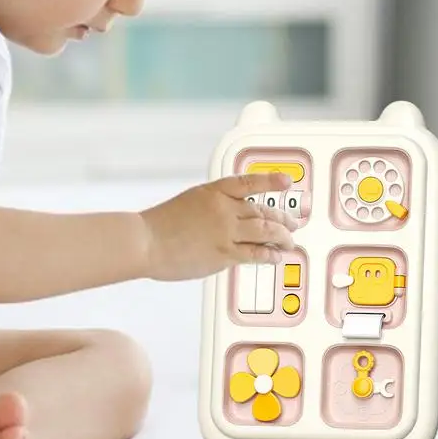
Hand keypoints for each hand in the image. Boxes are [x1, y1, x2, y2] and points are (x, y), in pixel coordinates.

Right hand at [139, 172, 298, 281]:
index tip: (286, 181)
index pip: (248, 182)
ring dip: (282, 237)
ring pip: (265, 230)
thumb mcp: (189, 203)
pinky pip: (255, 253)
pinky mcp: (223, 253)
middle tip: (292, 224)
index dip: (270, 181)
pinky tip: (276, 257)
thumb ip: (212, 208)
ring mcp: (225, 230)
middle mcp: (223, 208)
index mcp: (213, 192)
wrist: (145, 241)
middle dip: (282, 219)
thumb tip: (232, 222)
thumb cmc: (159, 225)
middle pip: (262, 211)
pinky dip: (270, 255)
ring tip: (289, 242)